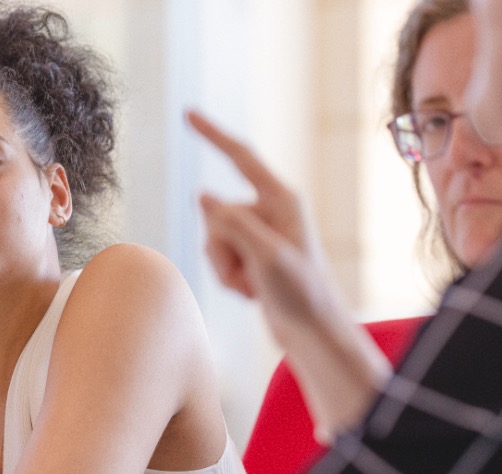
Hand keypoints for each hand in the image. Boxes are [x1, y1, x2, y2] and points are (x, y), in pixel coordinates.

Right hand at [188, 110, 351, 343]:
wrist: (313, 332)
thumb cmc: (301, 293)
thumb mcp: (266, 256)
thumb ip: (233, 224)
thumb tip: (202, 196)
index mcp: (282, 200)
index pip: (241, 157)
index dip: (213, 134)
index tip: (188, 113)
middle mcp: (270, 210)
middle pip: (216, 213)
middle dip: (221, 249)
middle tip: (251, 276)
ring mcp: (260, 232)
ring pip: (212, 238)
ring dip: (224, 268)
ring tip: (253, 288)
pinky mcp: (252, 253)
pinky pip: (219, 256)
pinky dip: (227, 277)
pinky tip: (251, 292)